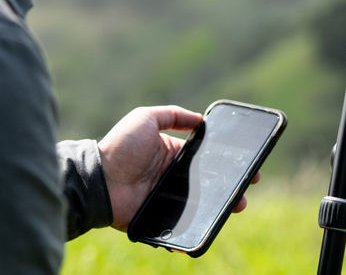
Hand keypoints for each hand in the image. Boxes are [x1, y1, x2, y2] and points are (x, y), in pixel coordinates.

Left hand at [97, 105, 258, 230]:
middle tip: (246, 188)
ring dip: (220, 207)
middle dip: (230, 186)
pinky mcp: (159, 219)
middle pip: (207, 184)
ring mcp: (166, 199)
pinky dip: (194, 230)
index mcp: (172, 154)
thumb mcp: (145, 118)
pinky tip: (210, 228)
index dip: (225, 162)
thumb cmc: (121, 146)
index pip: (204, 159)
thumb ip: (172, 115)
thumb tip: (201, 119)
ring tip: (236, 206)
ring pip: (200, 206)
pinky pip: (181, 226)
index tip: (246, 164)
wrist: (99, 179)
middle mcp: (172, 177)